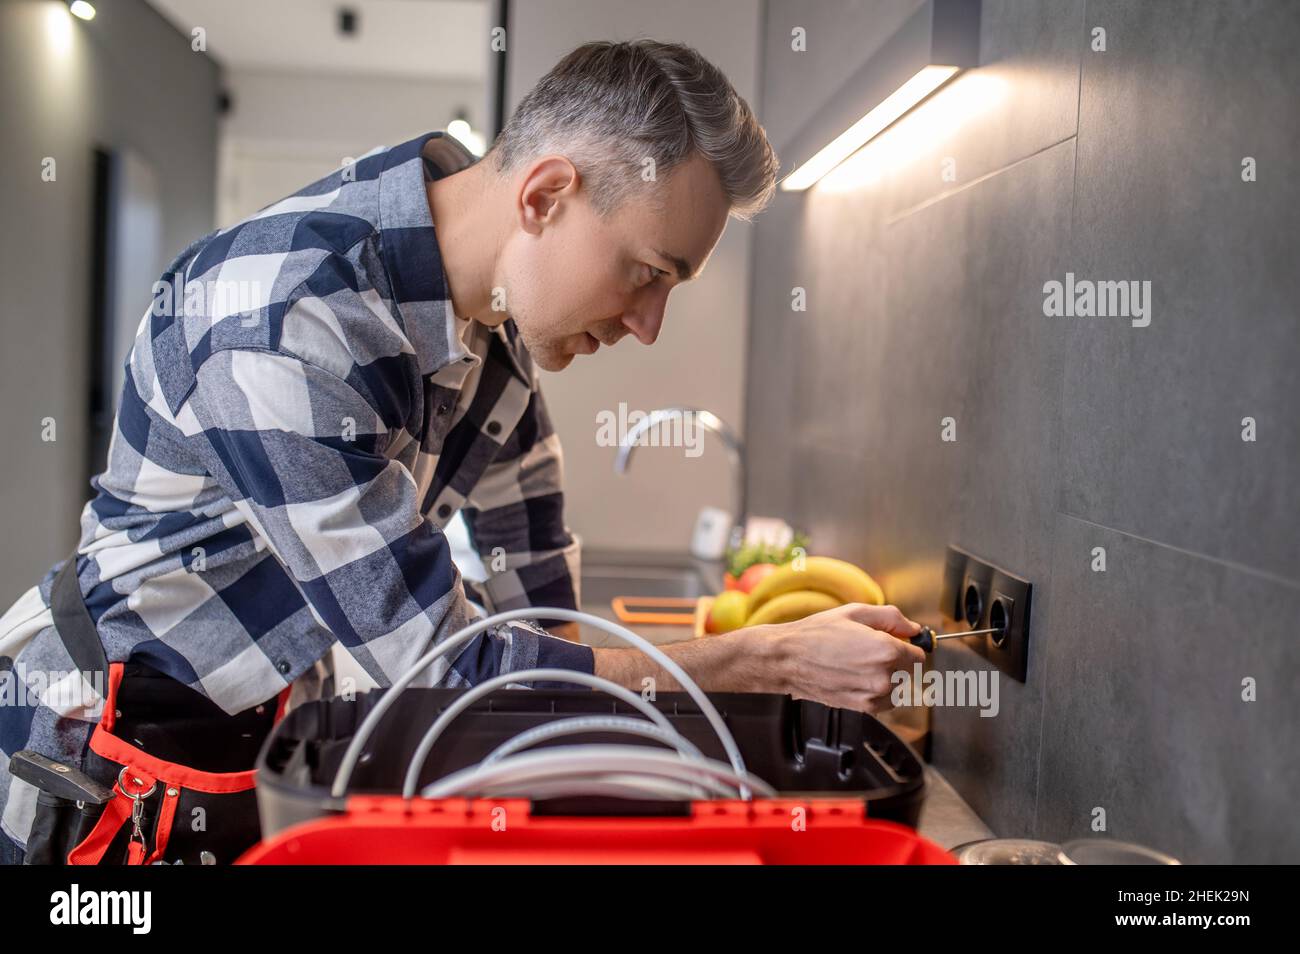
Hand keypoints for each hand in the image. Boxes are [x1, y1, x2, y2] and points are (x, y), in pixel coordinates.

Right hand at [763, 603, 925, 713]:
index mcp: (887, 650)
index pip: (919, 654)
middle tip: (869, 650)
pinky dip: (877, 690)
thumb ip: (892, 618)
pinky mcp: (864, 708)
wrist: (788, 660)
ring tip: (859, 664)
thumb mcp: (855, 612)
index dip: (908, 645)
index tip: (897, 642)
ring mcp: (875, 695)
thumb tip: (913, 628)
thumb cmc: (816, 634)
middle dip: (896, 660)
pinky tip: (856, 677)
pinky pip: (885, 700)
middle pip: (909, 671)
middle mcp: (885, 676)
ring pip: (898, 687)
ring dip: (887, 677)